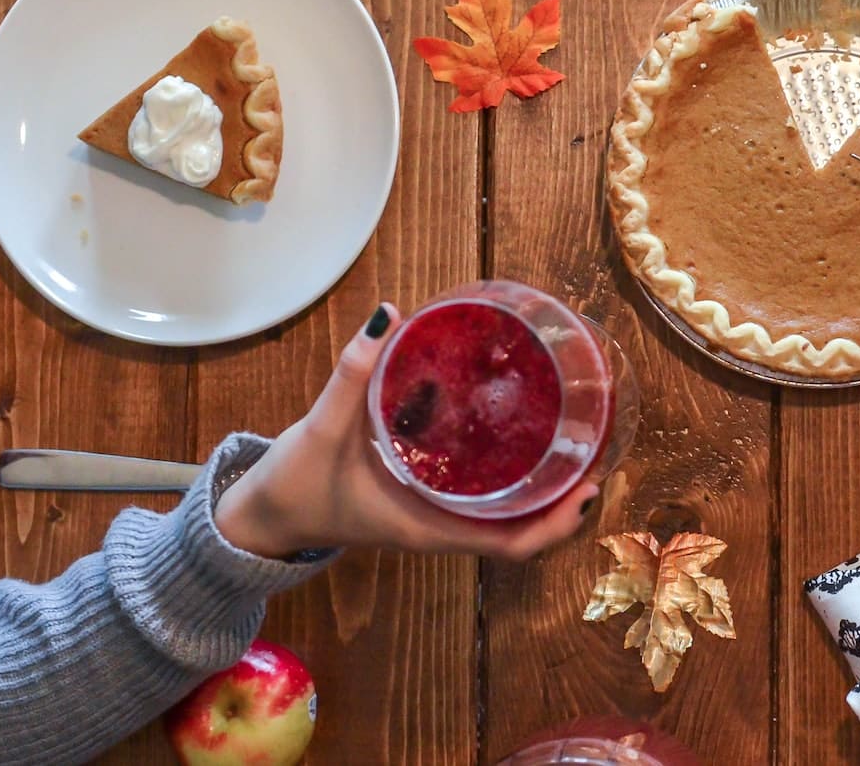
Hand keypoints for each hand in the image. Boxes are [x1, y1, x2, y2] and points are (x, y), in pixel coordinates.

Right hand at [214, 304, 598, 559]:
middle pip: (524, 527)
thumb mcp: (322, 430)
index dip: (558, 523)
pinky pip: (482, 493)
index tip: (589, 487)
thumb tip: (386, 315)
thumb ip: (353, 374)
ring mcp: (436, 515)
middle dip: (565, 498)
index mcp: (429, 527)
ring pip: (507, 511)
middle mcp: (442, 526)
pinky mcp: (426, 498)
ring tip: (574, 435)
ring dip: (544, 485)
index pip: (512, 544)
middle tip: (597, 447)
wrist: (263, 517)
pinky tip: (518, 430)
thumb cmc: (294, 486)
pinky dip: (509, 471)